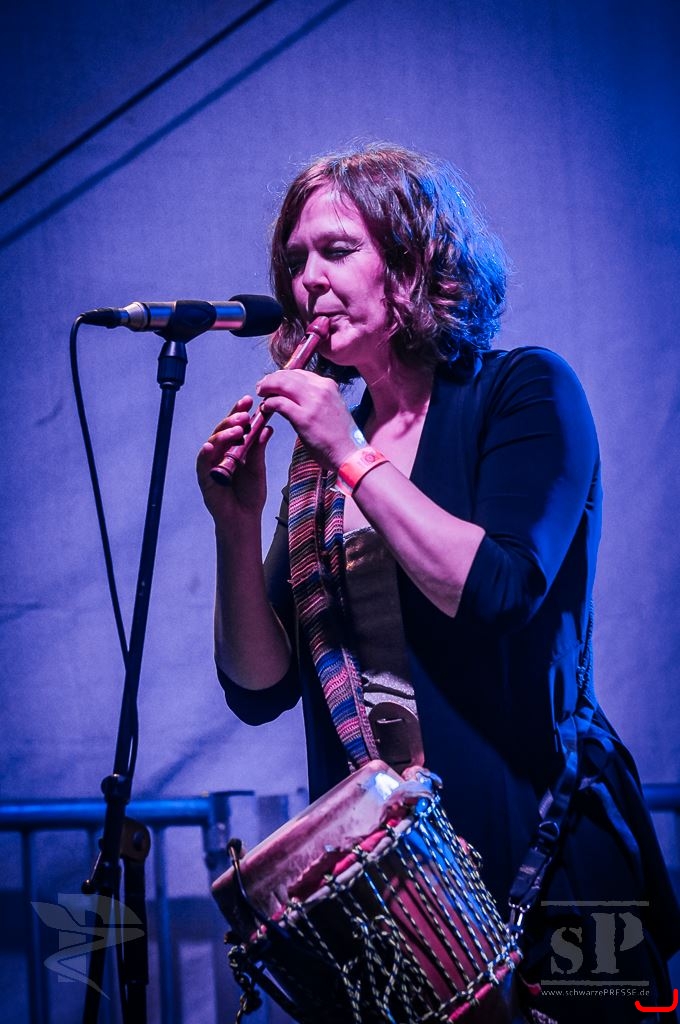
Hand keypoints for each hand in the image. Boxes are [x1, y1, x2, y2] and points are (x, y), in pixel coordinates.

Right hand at [196, 396, 271, 525]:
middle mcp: (220, 453)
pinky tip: (209, 445)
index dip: (240, 412)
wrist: (245, 519)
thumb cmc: (250, 494)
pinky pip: (202, 464)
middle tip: (244, 414)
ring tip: (237, 430)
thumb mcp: (257, 468)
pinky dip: (205, 454)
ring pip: (213, 444)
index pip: (235, 426)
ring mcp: (211, 465)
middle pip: (222, 431)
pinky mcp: (205, 479)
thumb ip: (258, 449)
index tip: (250, 400)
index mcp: (233, 448)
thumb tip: (266, 428)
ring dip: (223, 435)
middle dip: (232, 420)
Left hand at [256, 369, 357, 469]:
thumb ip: (317, 397)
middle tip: (261, 387)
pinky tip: (265, 408)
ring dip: (268, 387)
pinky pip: (279, 403)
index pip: (300, 373)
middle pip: (288, 376)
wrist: (350, 454)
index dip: (283, 375)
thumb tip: (296, 394)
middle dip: (272, 379)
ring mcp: (313, 402)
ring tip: (261, 394)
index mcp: (328, 385)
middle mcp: (321, 389)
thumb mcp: (332, 407)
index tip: (274, 382)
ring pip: (282, 385)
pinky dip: (269, 404)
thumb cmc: (341, 436)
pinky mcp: (304, 418)